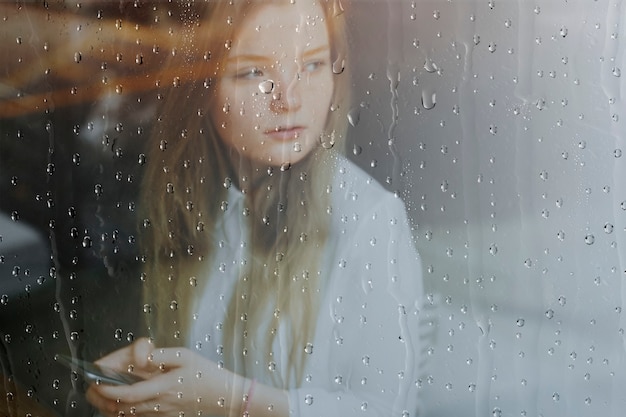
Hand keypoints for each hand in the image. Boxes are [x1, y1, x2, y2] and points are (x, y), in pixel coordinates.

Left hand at [86, 338, 244, 416]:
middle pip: (120, 408)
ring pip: (126, 415)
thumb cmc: (207, 374)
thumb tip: (142, 355)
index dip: (108, 388)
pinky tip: (117, 406)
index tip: (96, 380)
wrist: (224, 397)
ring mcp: (160, 413)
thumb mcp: (186, 356)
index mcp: (163, 386)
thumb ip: (161, 355)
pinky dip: (122, 414)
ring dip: (108, 407)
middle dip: (101, 399)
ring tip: (99, 395)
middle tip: (92, 387)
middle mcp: (159, 404)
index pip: (127, 392)